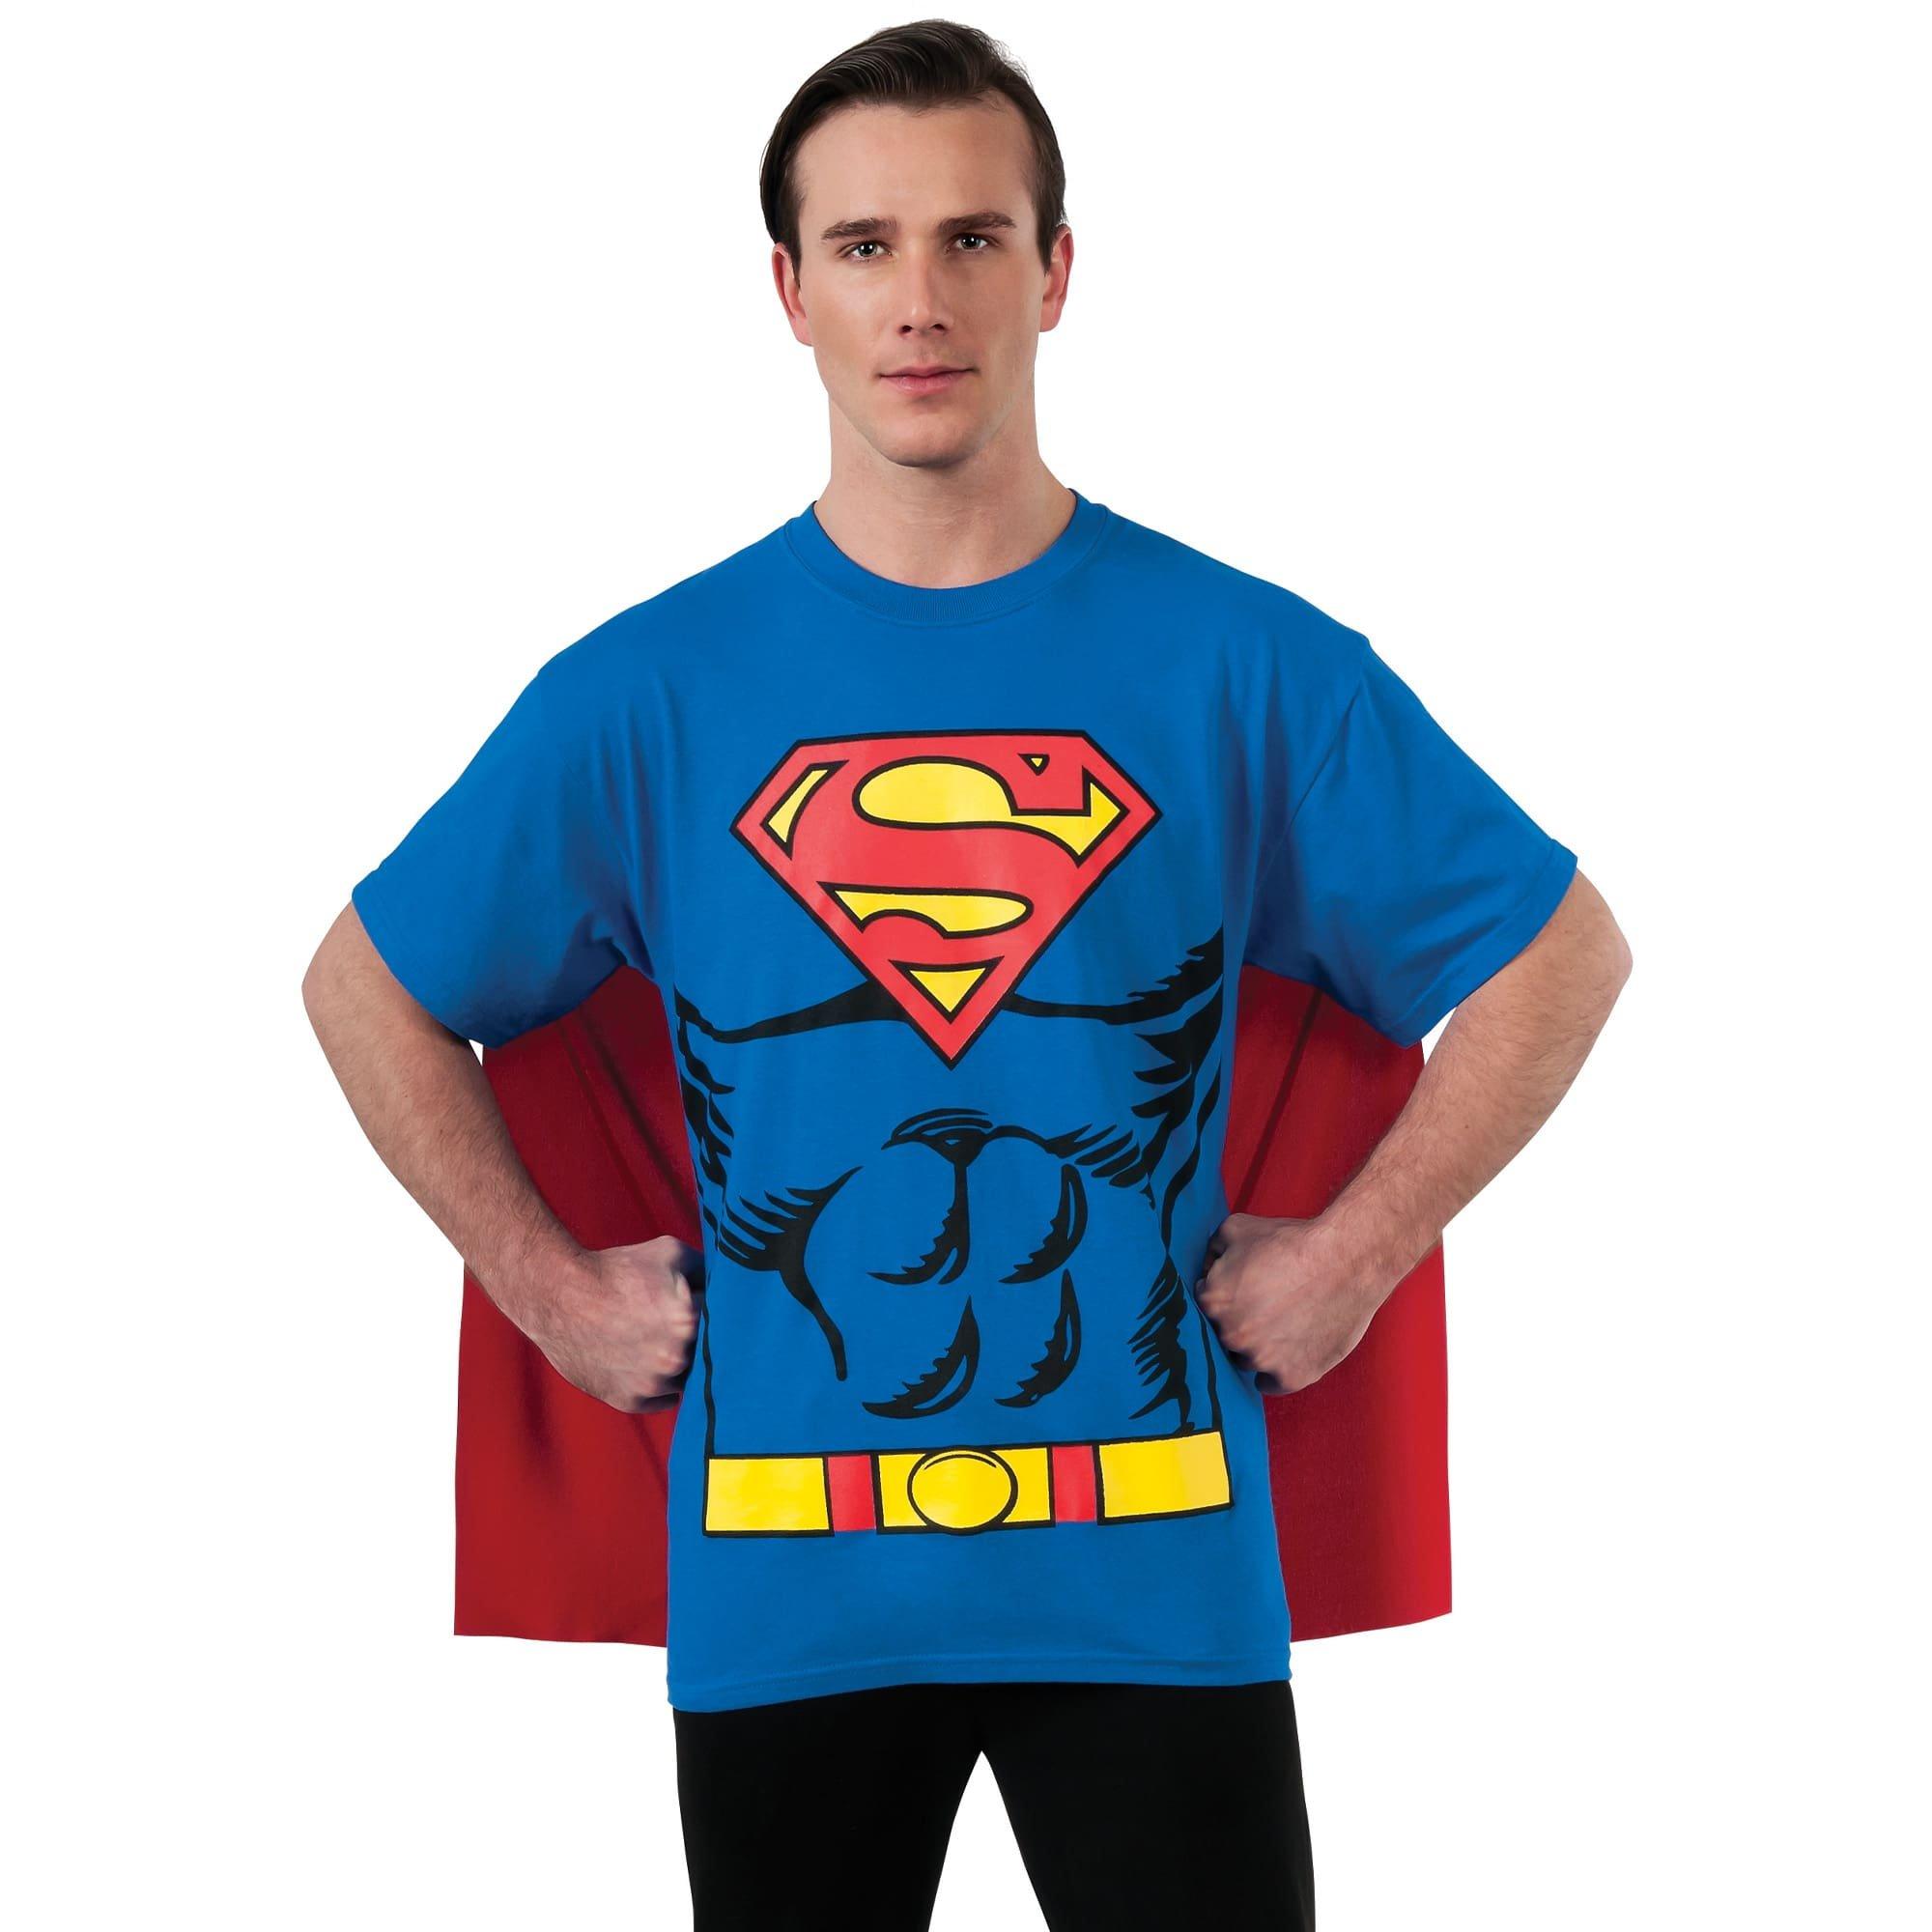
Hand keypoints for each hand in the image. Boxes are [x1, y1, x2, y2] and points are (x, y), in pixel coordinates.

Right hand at [524, 1234, 705, 1413]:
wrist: (559, 1294)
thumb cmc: (616, 1270)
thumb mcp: (671, 1253)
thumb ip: (708, 1272)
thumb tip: (729, 1286)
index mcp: (689, 1320)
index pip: (723, 1323)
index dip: (711, 1314)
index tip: (700, 1308)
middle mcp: (674, 1358)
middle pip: (705, 1355)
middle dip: (697, 1342)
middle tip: (676, 1326)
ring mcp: (651, 1384)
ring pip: (685, 1379)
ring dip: (677, 1365)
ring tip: (655, 1340)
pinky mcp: (630, 1401)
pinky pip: (663, 1399)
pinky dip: (658, 1383)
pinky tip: (644, 1360)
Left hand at [1194, 1212, 1385, 1394]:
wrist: (1345, 1259)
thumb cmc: (1292, 1242)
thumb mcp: (1236, 1229)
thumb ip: (1211, 1252)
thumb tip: (1206, 1270)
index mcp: (1212, 1302)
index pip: (1205, 1308)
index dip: (1225, 1297)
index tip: (1245, 1292)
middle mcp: (1232, 1335)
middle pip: (1225, 1336)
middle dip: (1240, 1323)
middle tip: (1266, 1307)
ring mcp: (1261, 1359)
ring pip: (1247, 1360)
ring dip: (1258, 1348)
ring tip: (1282, 1325)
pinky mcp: (1292, 1376)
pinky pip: (1270, 1384)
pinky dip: (1276, 1371)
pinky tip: (1286, 1352)